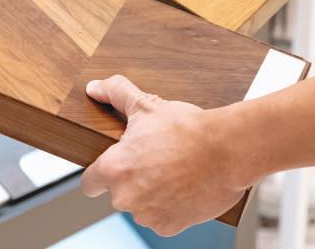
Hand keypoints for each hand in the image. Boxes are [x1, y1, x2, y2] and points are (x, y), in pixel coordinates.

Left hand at [81, 75, 246, 236]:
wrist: (226, 149)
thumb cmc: (185, 128)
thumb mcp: (146, 104)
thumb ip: (115, 93)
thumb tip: (95, 87)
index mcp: (114, 169)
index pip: (89, 183)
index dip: (99, 173)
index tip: (112, 166)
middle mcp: (125, 197)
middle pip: (117, 193)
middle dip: (130, 178)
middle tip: (152, 158)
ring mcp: (148, 215)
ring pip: (140, 205)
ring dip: (150, 192)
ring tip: (170, 169)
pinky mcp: (169, 227)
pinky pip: (161, 217)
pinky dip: (169, 206)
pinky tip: (182, 185)